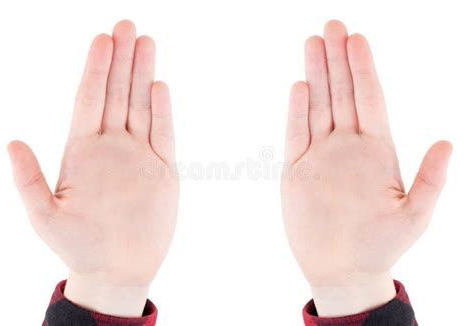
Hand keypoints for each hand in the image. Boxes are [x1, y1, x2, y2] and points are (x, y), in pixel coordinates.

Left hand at [8, 20, 177, 316]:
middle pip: (116, 94)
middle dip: (121, 59)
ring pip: (141, 106)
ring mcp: (138, 156)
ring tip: (147, 43)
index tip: (101, 39)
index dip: (95, 69)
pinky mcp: (162, 171)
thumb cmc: (77, 248)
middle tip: (127, 25)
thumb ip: (29, 180)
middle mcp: (111, 146)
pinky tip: (160, 87)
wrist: (118, 270)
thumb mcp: (44, 218)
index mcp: (81, 151)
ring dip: (143, 75)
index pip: (89, 100)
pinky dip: (163, 111)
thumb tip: (13, 141)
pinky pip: (163, 135)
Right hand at [281, 20, 451, 316]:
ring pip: (318, 106)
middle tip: (332, 26)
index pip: (370, 99)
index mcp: (377, 150)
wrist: (343, 270)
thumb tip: (446, 141)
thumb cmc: (382, 247)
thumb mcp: (415, 216)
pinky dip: (296, 111)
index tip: (358, 39)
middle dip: (337, 59)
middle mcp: (348, 146)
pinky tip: (300, 87)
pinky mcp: (297, 171)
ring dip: (316, 75)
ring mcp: (321, 156)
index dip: (363, 69)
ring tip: (312, 43)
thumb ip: (429, 179)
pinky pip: (296, 134)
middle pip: (342, 94)